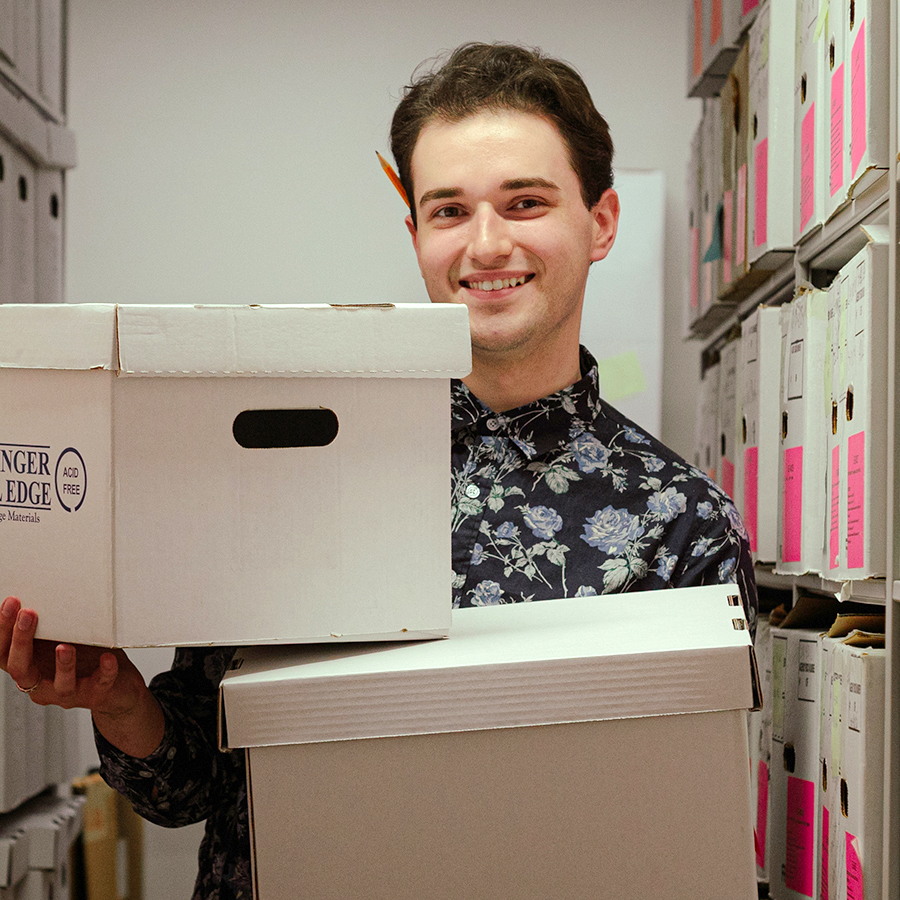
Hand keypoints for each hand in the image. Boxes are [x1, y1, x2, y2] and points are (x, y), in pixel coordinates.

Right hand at [0, 596, 164, 756]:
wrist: (118, 688)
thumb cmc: (86, 658)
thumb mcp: (65, 638)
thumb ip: (54, 625)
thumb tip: (49, 588)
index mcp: (31, 667)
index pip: (5, 653)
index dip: (3, 629)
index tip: (11, 601)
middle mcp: (43, 684)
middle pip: (21, 669)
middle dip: (21, 641)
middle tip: (28, 614)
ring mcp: (69, 693)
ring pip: (60, 685)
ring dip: (63, 664)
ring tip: (64, 646)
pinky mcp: (96, 695)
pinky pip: (99, 685)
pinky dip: (104, 671)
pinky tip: (108, 657)